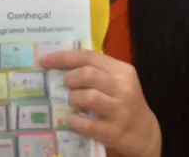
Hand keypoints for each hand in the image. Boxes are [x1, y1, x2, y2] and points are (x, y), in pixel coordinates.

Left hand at [41, 50, 160, 156]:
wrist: (144, 131)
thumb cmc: (124, 102)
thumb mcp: (117, 81)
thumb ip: (97, 71)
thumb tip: (61, 63)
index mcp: (122, 71)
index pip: (89, 56)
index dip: (63, 57)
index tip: (44, 60)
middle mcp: (123, 88)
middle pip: (88, 74)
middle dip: (70, 79)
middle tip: (66, 85)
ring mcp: (120, 110)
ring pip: (88, 97)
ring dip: (73, 99)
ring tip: (73, 102)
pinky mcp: (114, 131)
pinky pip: (87, 124)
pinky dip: (75, 120)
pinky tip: (73, 119)